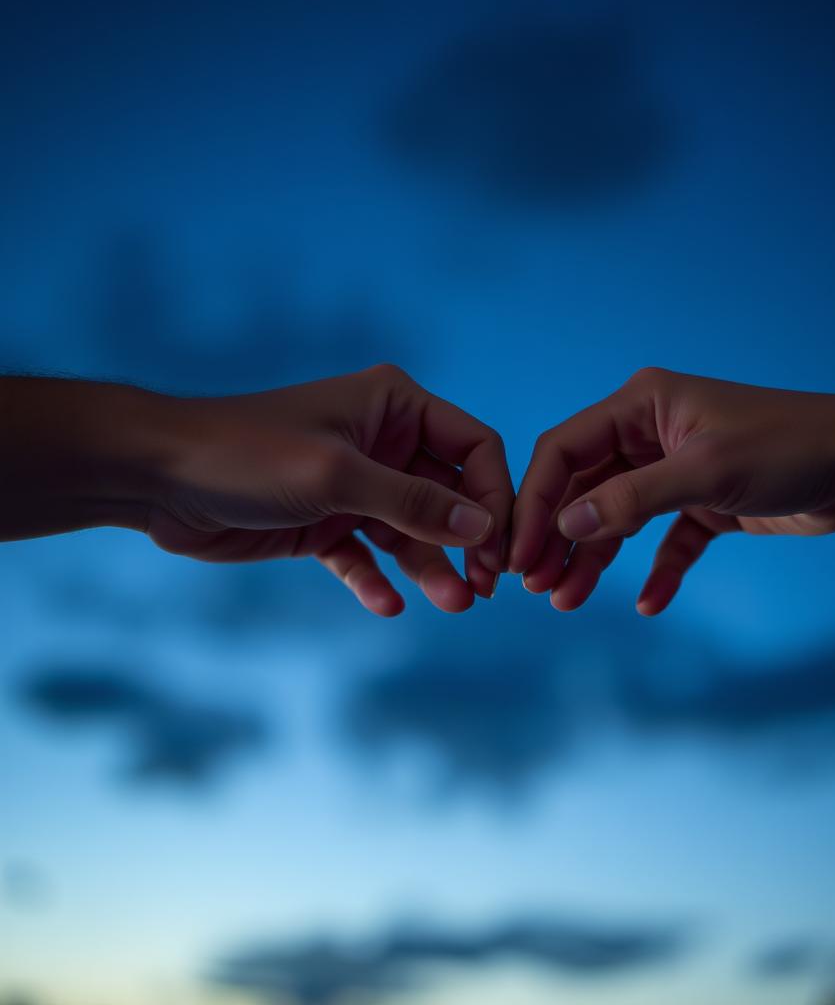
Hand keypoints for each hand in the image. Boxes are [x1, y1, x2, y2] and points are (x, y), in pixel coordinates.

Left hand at [144, 365, 512, 615]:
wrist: (157, 478)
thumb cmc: (246, 454)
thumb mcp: (337, 476)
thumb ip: (413, 502)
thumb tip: (484, 529)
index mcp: (394, 406)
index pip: (473, 448)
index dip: (494, 497)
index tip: (500, 548)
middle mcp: (382, 442)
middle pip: (449, 495)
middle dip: (467, 541)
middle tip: (482, 588)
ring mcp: (354, 485)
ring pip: (411, 531)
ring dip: (431, 567)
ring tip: (452, 605)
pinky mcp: (325, 523)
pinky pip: (366, 556)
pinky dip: (377, 579)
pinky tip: (386, 605)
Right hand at [510, 368, 834, 614]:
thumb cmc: (789, 448)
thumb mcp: (704, 471)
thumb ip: (631, 499)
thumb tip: (565, 527)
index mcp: (641, 405)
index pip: (564, 450)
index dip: (536, 501)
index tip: (520, 552)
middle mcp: (650, 433)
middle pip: (584, 487)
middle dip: (558, 536)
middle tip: (537, 585)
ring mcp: (676, 469)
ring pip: (617, 516)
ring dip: (593, 558)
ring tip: (567, 601)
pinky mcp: (704, 502)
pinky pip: (665, 539)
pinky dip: (655, 570)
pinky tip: (647, 601)